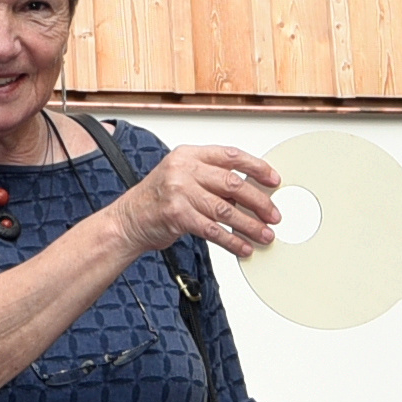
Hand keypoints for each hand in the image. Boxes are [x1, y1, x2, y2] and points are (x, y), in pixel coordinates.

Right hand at [129, 140, 284, 257]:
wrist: (127, 221)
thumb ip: (211, 179)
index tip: (273, 180)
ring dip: (249, 224)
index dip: (256, 167)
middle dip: (258, 201)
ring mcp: (179, 192)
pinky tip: (244, 247)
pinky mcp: (177, 216)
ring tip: (265, 234)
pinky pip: (213, 230)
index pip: (230, 156)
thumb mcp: (183, 177)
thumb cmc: (157, 199)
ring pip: (225, 209)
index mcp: (188, 154)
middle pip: (232, 183)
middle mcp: (183, 170)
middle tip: (273, 214)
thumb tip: (250, 193)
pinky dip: (232, 241)